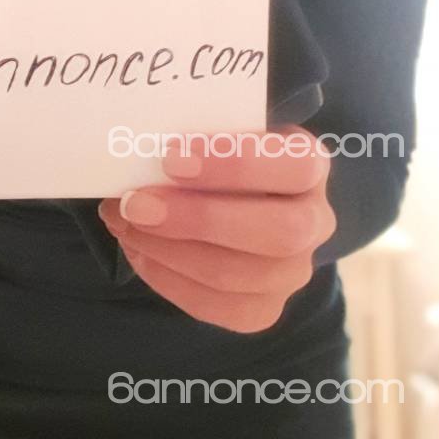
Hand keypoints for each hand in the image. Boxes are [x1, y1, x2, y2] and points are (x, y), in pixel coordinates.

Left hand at [97, 126, 336, 331]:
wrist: (238, 196)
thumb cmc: (221, 152)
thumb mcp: (220, 130)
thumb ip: (195, 134)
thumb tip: (138, 148)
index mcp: (310, 165)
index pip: (295, 165)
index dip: (235, 163)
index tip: (171, 157)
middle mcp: (314, 222)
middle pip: (277, 233)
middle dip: (198, 219)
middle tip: (135, 203)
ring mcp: (293, 272)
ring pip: (238, 276)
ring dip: (169, 250)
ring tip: (124, 222)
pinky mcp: (264, 308)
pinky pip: (216, 307)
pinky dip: (166, 278)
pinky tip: (137, 248)